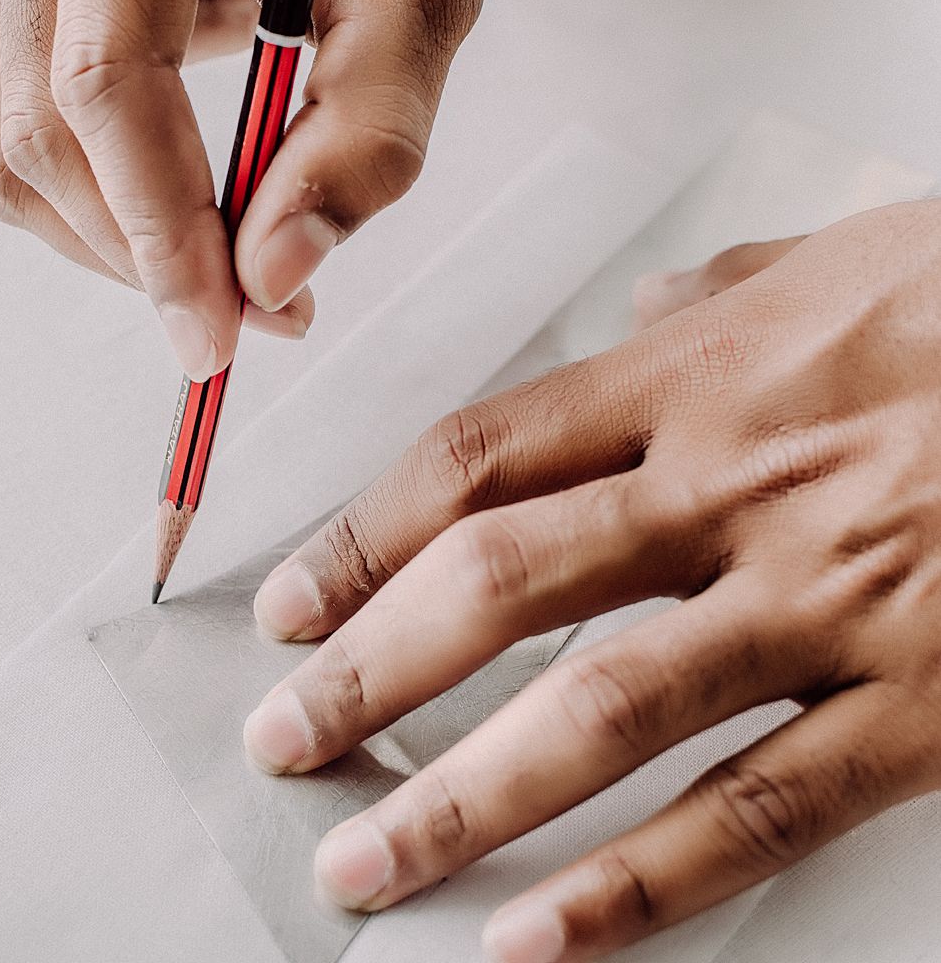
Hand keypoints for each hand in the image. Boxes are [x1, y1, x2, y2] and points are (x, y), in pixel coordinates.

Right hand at [0, 0, 490, 378]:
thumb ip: (366, 124)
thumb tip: (273, 277)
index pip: (100, 84)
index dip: (156, 231)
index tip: (220, 335)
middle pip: (34, 127)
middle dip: (136, 253)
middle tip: (242, 318)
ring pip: (9, 136)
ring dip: (113, 230)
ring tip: (224, 240)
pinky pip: (24, 112)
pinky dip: (107, 178)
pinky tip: (192, 166)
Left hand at [242, 200, 940, 960]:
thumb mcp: (844, 262)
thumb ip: (723, 294)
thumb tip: (647, 297)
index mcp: (700, 376)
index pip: (474, 464)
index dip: (359, 542)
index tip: (289, 609)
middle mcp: (737, 488)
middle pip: (498, 588)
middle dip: (367, 674)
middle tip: (281, 742)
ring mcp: (827, 601)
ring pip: (599, 713)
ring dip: (459, 797)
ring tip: (364, 861)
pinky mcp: (924, 704)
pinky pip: (754, 812)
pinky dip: (636, 888)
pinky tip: (536, 937)